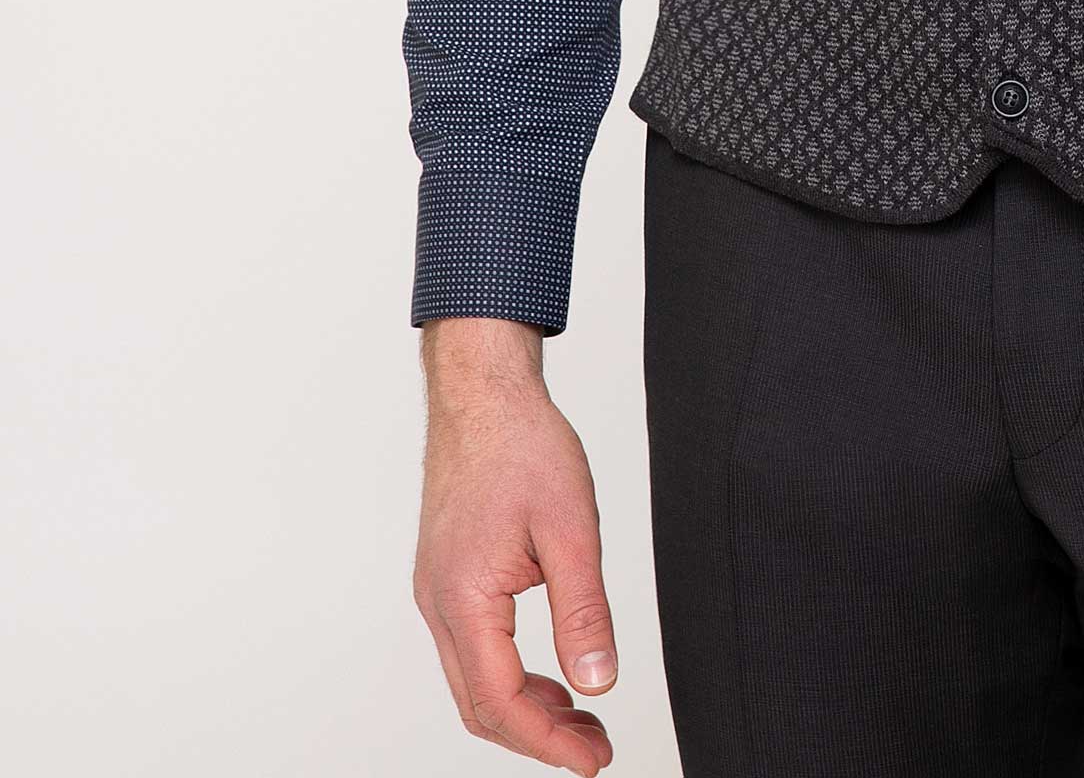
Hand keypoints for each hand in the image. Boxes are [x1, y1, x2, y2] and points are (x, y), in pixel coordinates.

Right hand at [413, 323, 618, 770]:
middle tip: (594, 747)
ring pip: (473, 680)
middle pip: (479, 705)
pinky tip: (550, 671)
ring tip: (581, 716)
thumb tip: (598, 682)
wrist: (484, 390)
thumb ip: (584, 612)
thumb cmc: (521, 445)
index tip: (594, 760)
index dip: (549, 742)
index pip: (501, 702)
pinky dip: (509, 674)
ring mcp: (437, 590)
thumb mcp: (571, 529)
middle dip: (537, 736)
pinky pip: (472, 648)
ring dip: (524, 709)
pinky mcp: (447, 576)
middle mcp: (438, 603)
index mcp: (463, 598)